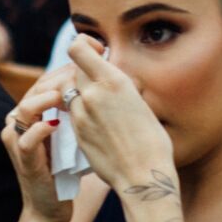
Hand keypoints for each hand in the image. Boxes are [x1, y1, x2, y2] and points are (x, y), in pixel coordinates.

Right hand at [3, 63, 78, 221]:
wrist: (52, 206)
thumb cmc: (65, 168)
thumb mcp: (70, 134)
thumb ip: (75, 111)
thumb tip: (102, 87)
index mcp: (29, 114)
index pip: (45, 82)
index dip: (65, 71)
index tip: (88, 67)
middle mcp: (17, 123)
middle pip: (35, 90)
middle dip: (59, 81)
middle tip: (81, 77)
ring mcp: (16, 141)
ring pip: (25, 109)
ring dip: (45, 100)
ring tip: (65, 96)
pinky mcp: (22, 158)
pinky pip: (27, 139)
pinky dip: (41, 129)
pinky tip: (56, 124)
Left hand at [65, 37, 175, 199]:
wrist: (142, 176)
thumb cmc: (152, 141)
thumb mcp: (141, 102)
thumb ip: (120, 86)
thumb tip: (114, 77)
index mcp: (112, 81)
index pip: (77, 48)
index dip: (84, 45)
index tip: (98, 53)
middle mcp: (91, 94)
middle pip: (73, 69)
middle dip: (84, 71)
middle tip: (101, 82)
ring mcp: (80, 114)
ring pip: (69, 91)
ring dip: (80, 92)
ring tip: (99, 104)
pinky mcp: (76, 132)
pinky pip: (72, 112)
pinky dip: (80, 111)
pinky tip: (98, 122)